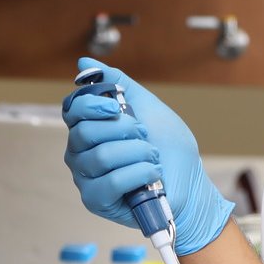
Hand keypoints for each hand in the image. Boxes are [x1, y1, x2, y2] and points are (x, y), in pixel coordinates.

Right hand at [63, 57, 234, 254]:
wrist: (191, 185)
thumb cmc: (169, 150)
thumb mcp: (148, 108)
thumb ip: (118, 84)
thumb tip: (84, 63)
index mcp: (90, 128)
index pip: (72, 110)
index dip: (91, 104)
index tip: (117, 106)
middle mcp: (80, 153)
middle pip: (84, 131)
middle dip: (124, 129)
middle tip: (146, 136)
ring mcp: (86, 178)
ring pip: (100, 156)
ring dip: (138, 153)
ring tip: (154, 157)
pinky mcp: (96, 200)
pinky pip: (110, 181)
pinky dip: (139, 174)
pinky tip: (152, 175)